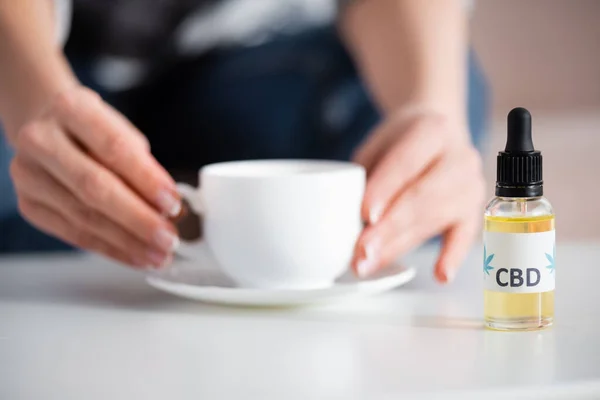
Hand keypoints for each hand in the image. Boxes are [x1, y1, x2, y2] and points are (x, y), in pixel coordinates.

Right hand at [10, 85, 181, 267]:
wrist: (48, 127)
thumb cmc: (93, 131)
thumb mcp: (122, 132)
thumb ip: (145, 166)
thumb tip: (172, 210)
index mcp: (71, 108)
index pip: (113, 148)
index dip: (146, 180)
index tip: (173, 203)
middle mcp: (41, 139)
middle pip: (94, 187)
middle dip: (138, 219)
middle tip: (169, 239)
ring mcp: (28, 174)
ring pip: (84, 216)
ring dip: (128, 241)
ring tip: (159, 254)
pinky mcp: (29, 204)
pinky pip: (74, 234)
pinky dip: (111, 249)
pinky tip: (136, 256)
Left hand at [352, 109, 484, 282]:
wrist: (438, 134)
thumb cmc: (400, 144)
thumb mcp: (378, 146)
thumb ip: (364, 176)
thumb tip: (342, 219)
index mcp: (432, 130)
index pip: (407, 161)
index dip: (385, 189)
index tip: (364, 215)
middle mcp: (459, 156)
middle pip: (422, 196)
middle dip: (389, 227)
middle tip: (361, 251)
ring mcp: (471, 185)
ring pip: (435, 219)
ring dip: (401, 246)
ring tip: (370, 264)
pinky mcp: (473, 211)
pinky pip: (464, 236)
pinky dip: (452, 256)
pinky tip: (440, 275)